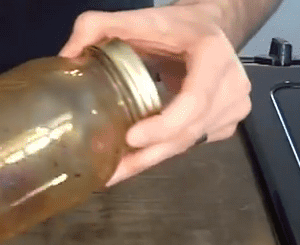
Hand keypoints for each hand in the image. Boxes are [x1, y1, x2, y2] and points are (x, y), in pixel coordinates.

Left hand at [60, 4, 251, 185]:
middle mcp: (231, 87)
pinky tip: (137, 156)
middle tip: (111, 171)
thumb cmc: (172, 25)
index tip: (131, 138)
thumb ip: (96, 26)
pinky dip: (162, 151)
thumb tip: (66, 56)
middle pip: (188, 133)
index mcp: (213, 57)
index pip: (193, 101)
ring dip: (151, 159)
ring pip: (188, 144)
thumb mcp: (136, 18)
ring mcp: (232, 108)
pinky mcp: (225, 124)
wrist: (208, 27)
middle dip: (147, 156)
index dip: (164, 125)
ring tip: (116, 170)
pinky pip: (191, 144)